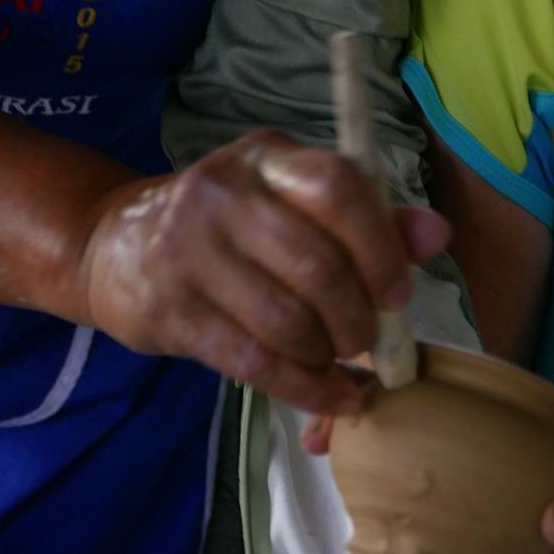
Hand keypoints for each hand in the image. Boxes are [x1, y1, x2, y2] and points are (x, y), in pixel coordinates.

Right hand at [74, 129, 448, 414]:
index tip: (396, 293)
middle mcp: (220, 193)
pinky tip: (327, 394)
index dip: (380, 246)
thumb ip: (366, 217)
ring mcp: (186, 251)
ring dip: (328, 356)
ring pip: (286, 321)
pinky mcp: (167, 310)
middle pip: (316, 265)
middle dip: (357, 319)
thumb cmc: (227, 225)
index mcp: (264, 159)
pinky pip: (252, 362)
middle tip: (365, 340)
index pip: (335, 186)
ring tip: (337, 362)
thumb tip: (438, 233)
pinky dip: (304, 388)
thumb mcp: (288, 203)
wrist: (114, 246)